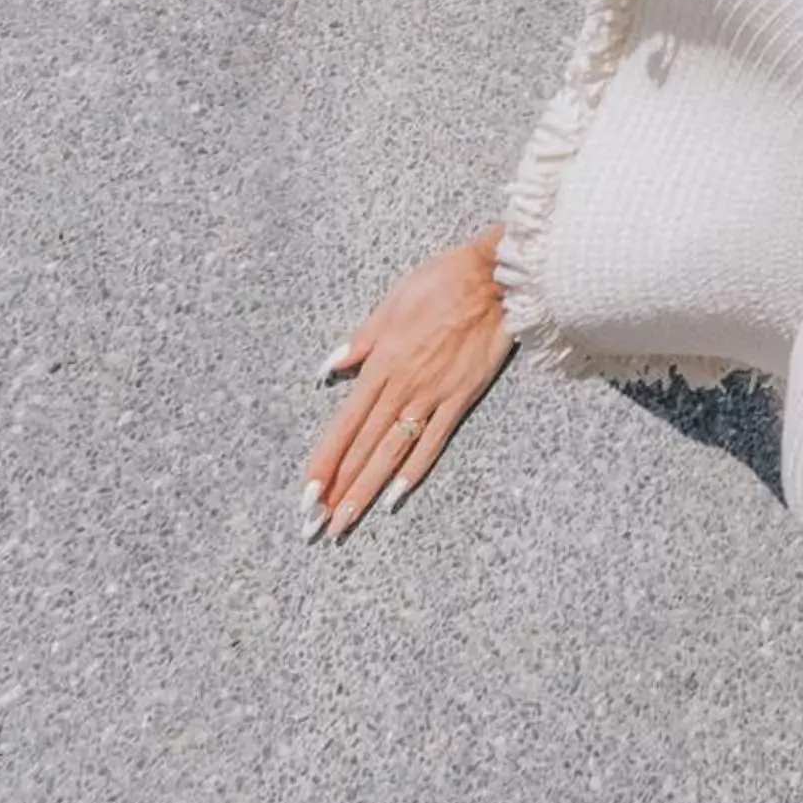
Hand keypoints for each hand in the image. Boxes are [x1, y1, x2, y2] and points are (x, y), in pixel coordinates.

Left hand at [303, 231, 515, 540]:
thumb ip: (362, 340)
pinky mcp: (462, 397)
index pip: (345, 423)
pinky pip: (435, 441)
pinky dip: (415, 470)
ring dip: (367, 489)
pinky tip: (396, 496)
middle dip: (339, 488)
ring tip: (347, 521)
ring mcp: (434, 395)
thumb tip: (329, 368)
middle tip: (318, 525)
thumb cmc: (443, 281)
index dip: (324, 461)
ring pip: (393, 452)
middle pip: (364, 447)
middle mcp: (403, 386)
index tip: (307, 493)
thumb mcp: (392, 302)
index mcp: (382, 363)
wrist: (495, 277)